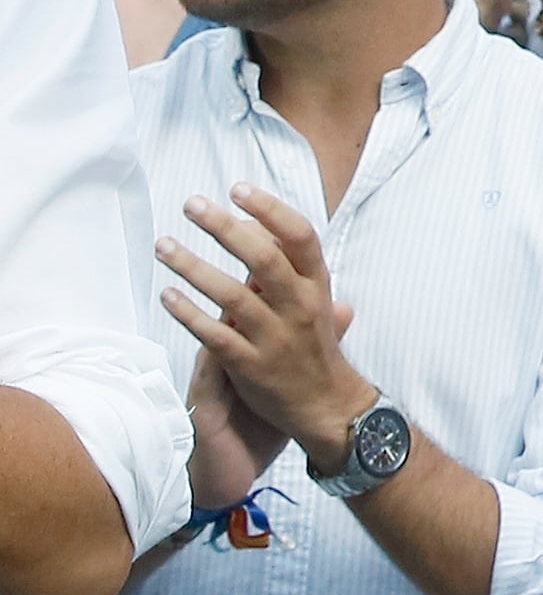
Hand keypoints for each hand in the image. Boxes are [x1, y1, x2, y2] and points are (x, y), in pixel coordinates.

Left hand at [158, 188, 374, 480]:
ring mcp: (274, 336)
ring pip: (230, 294)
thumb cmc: (315, 345)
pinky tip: (166, 295)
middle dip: (224, 227)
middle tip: (192, 205)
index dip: (269, 209)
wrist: (327, 405)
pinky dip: (188, 313)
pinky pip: (213, 335)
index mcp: (318, 285)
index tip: (238, 189)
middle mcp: (299, 305)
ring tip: (164, 245)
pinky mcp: (250, 365)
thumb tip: (261, 225)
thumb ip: (292, 266)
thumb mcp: (317, 300)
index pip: (299, 236)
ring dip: (192, 266)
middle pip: (262, 257)